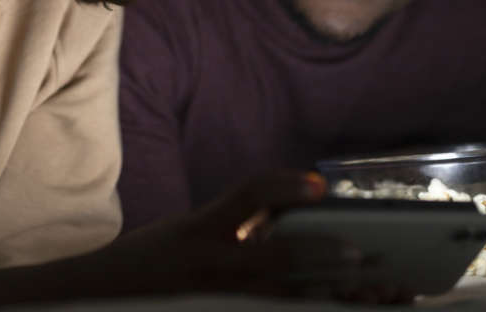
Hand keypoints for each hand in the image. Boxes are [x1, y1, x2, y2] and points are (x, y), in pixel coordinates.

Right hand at [101, 170, 400, 300]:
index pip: (249, 196)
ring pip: (288, 295)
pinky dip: (310, 306)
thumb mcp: (196, 224)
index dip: (285, 186)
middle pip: (281, 257)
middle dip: (329, 256)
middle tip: (367, 257)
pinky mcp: (225, 308)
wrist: (110, 291)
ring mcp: (223, 293)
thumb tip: (304, 204)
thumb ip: (245, 217)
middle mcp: (214, 262)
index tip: (320, 186)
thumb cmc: (156, 255)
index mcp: (205, 227)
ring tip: (375, 294)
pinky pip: (278, 309)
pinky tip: (335, 303)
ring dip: (334, 294)